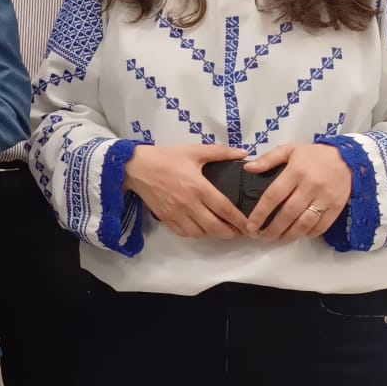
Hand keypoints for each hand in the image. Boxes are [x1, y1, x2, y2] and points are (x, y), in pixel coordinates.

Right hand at [121, 143, 252, 238]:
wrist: (136, 166)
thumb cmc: (167, 157)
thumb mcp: (194, 151)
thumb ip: (221, 152)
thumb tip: (245, 153)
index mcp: (199, 187)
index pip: (224, 209)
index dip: (239, 220)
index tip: (250, 225)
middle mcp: (189, 204)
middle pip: (214, 227)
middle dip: (230, 233)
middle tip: (240, 232)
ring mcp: (176, 213)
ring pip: (200, 233)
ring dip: (213, 234)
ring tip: (222, 231)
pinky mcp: (166, 218)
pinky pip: (184, 233)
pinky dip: (196, 234)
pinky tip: (202, 229)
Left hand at [244, 143, 351, 240]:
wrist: (348, 158)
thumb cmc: (314, 155)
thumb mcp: (290, 150)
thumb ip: (268, 159)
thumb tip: (248, 168)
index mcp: (295, 172)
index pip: (273, 196)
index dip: (260, 213)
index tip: (251, 225)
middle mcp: (310, 186)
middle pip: (288, 213)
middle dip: (273, 229)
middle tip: (262, 236)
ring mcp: (325, 198)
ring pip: (305, 222)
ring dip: (290, 234)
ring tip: (278, 239)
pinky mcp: (337, 206)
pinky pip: (322, 225)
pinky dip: (309, 232)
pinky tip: (299, 233)